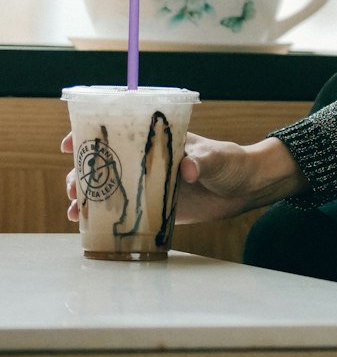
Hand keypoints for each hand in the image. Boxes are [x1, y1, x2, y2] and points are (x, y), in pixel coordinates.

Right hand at [62, 131, 307, 225]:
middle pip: (108, 160)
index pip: (120, 129)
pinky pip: (123, 210)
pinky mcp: (154, 206)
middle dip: (83, 171)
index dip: (91, 133)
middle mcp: (149, 159)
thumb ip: (202, 162)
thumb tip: (187, 170)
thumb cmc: (232, 163)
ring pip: (110, 186)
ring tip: (75, 210)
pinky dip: (104, 216)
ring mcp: (149, 183)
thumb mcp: (218, 159)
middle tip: (73, 187)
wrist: (245, 188)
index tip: (71, 143)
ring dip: (89, 195)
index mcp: (160, 139)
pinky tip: (88, 227)